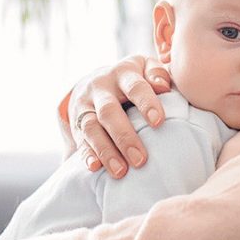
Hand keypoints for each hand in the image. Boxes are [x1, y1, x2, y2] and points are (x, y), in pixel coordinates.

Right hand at [69, 54, 171, 178]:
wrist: (94, 80)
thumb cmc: (132, 78)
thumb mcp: (145, 68)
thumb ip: (158, 74)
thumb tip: (164, 87)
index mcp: (123, 72)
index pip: (135, 87)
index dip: (146, 103)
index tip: (158, 122)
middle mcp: (100, 87)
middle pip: (109, 111)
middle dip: (124, 136)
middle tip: (140, 160)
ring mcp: (85, 105)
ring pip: (91, 128)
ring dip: (106, 151)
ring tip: (120, 172)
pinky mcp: (76, 123)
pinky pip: (79, 139)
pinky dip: (87, 154)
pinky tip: (95, 167)